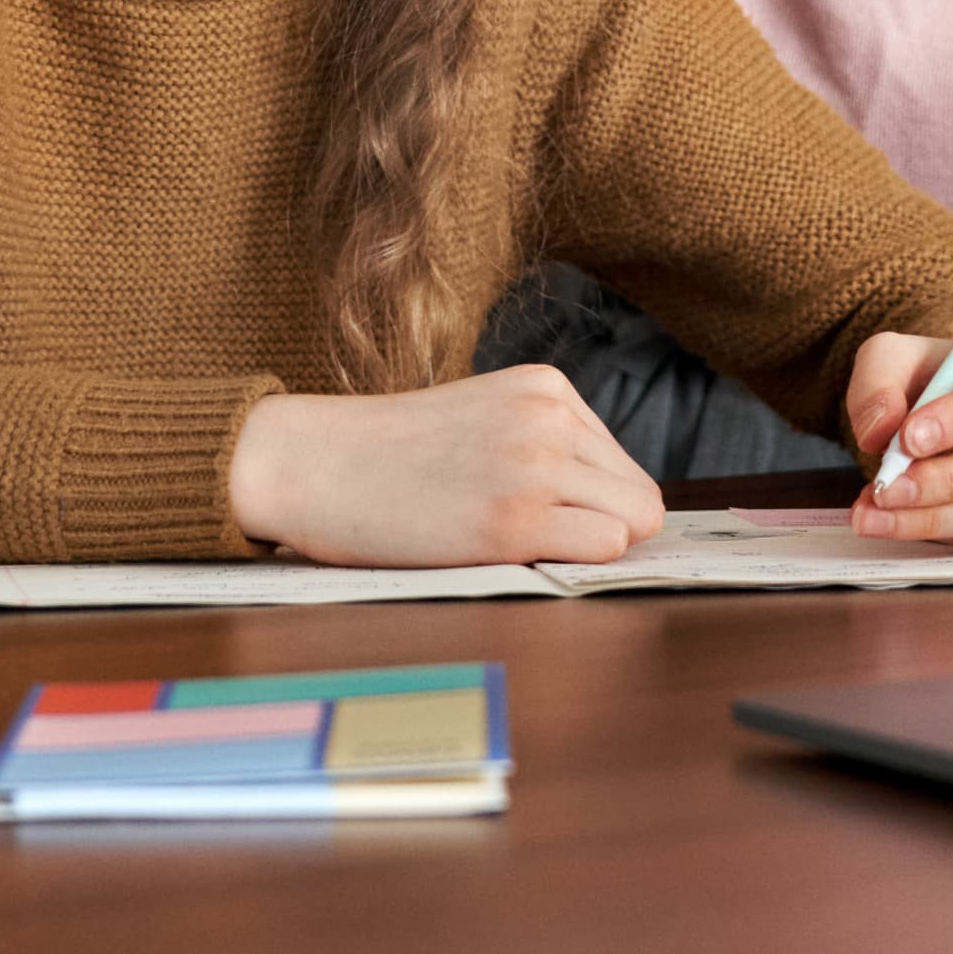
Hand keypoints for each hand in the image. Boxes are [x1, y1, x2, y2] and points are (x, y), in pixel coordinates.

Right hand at [227, 366, 664, 567]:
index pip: (624, 466)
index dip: (596, 508)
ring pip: (633, 525)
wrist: (313, 462)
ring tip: (518, 551)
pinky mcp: (513, 520)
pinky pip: (604, 548)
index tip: (552, 527)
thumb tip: (617, 514)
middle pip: (639, 499)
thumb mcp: (485, 419)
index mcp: (547, 387)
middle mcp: (551, 417)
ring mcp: (535, 465)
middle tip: (542, 551)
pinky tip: (517, 561)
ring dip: (586, 550)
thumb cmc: (391, 455)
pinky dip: (575, 566)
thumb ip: (545, 445)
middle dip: (605, 533)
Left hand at [843, 325, 952, 550]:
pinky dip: (949, 535)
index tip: (908, 438)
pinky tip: (902, 522)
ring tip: (878, 511)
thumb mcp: (896, 356)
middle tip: (887, 488)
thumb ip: (879, 382)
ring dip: (939, 518)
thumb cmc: (937, 374)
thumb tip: (880, 431)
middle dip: (947, 480)